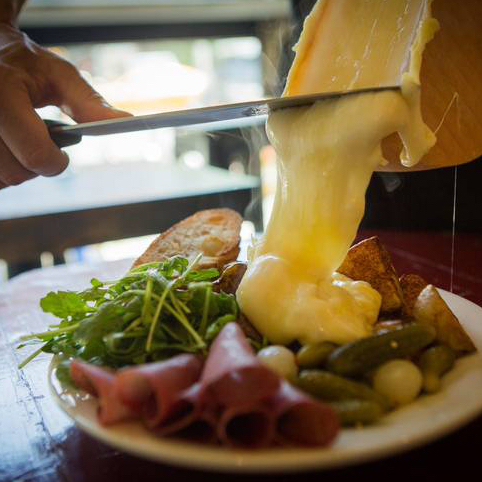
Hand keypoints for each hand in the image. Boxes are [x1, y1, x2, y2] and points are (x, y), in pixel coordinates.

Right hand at [0, 23, 130, 188]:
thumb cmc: (26, 63)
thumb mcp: (60, 76)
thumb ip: (89, 103)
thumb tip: (125, 120)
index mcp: (3, 92)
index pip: (36, 154)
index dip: (56, 162)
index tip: (61, 154)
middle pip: (16, 173)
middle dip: (38, 164)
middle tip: (40, 140)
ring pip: (1, 178)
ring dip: (18, 165)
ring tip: (20, 137)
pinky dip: (5, 165)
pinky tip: (8, 144)